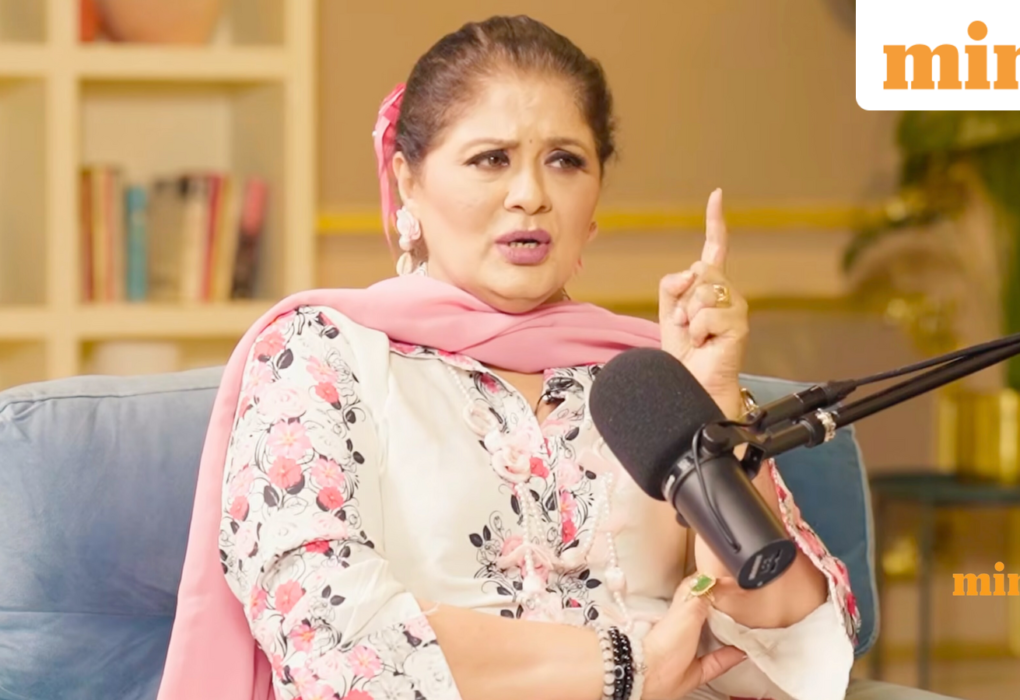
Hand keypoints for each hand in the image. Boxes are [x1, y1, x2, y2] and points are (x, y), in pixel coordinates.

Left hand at [641, 575, 746, 699]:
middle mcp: (686, 626)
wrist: (653, 675)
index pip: (696, 587)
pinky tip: (742, 652)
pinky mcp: (697, 668)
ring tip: (746, 626)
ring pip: (714, 636)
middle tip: (742, 603)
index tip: (730, 579)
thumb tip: (719, 582)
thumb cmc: (665, 642)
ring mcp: (691, 647)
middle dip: (724, 608)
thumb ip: (704, 596)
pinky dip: (731, 656)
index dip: (712, 581)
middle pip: (708, 612)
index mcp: (681, 608)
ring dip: (730, 632)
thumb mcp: (689, 611)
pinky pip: (718, 661)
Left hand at [659, 189, 748, 412]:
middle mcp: (727, 292)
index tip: (716, 196)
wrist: (692, 382)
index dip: (715, 222)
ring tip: (695, 335)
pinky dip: (696, 331)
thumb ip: (673, 287)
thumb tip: (690, 274)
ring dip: (688, 317)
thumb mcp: (669, 312)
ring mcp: (736, 307)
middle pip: (700, 270)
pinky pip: (706, 314)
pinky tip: (704, 343)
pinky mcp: (739, 324)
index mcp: (709, 287)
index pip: (715, 248)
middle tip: (684, 323)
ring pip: (702, 292)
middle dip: (683, 298)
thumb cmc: (684, 351)